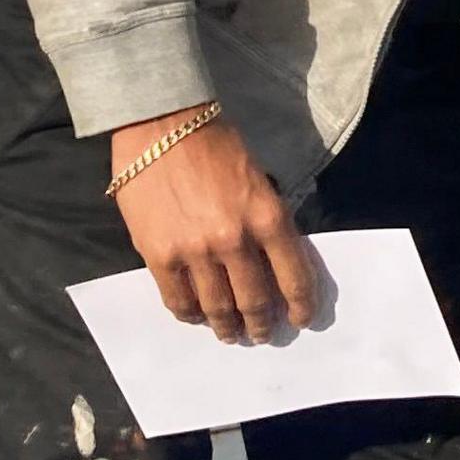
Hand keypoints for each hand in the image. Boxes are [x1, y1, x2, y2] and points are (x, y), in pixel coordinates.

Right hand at [106, 111, 318, 344]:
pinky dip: (191, 314)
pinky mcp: (159, 255)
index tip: (300, 319)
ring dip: (227, 327)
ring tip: (230, 333)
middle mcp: (234, 240)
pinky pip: (178, 300)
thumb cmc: (216, 145)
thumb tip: (272, 264)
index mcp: (268, 217)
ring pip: (217, 308)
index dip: (301, 305)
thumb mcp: (260, 181)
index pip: (294, 277)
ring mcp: (195, 251)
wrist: (162, 125)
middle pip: (255, 301)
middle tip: (262, 334)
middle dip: (262, 324)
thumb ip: (267, 223)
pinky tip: (196, 316)